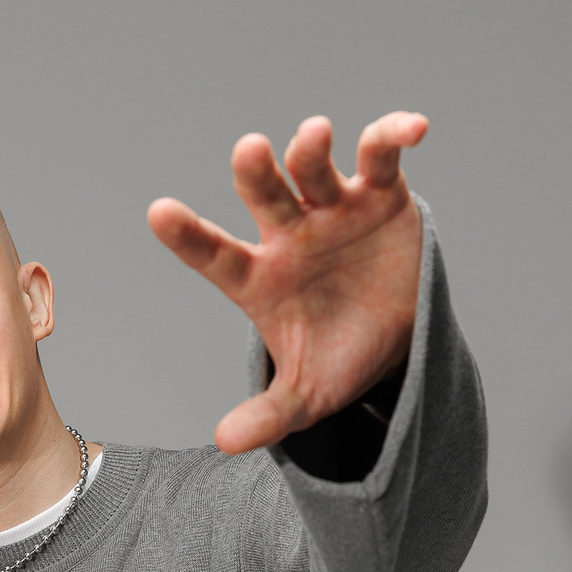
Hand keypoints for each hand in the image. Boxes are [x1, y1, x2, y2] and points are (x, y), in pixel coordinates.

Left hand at [148, 111, 427, 452]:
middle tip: (251, 151)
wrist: (398, 342)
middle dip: (256, 172)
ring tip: (316, 136)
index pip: (215, 256)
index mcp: (260, 279)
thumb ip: (267, 415)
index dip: (188, 236)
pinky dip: (394, 136)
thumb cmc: (338, 359)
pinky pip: (382, 156)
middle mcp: (290, 234)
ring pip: (314, 167)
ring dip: (312, 149)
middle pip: (264, 194)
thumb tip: (225, 442)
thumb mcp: (305, 396)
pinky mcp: (380, 194)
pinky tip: (413, 128)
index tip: (158, 212)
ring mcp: (332, 209)